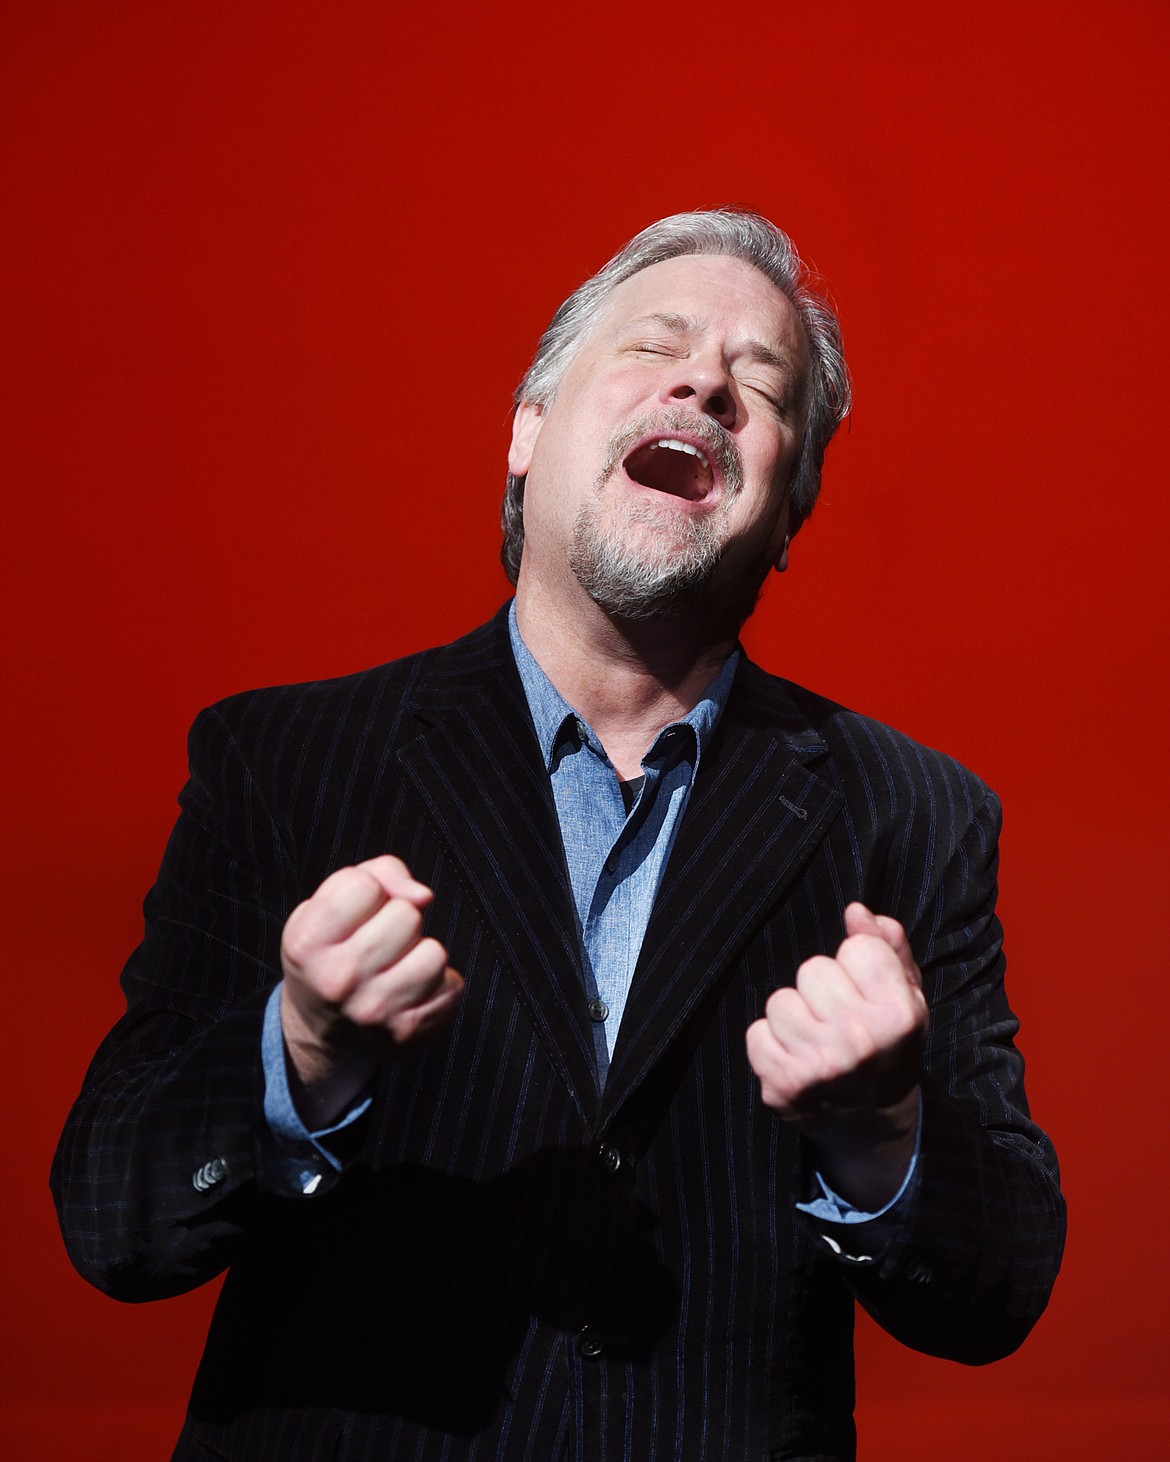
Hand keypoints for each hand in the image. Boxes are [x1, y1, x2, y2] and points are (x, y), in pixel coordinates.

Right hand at [279, 855, 463, 1125]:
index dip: (369, 890)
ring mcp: (373, 1009)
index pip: (363, 885)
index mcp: (307, 942)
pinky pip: (451, 985)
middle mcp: (337, 978)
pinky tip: (410, 992)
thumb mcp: (328, 906)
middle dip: (399, 919)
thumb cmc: (331, 954)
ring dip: (421, 953)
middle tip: (379, 943)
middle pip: (406, 915)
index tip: (358, 912)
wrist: (322, 1036)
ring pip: (434, 952)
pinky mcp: (407, 1030)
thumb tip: (423, 895)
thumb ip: (377, 874)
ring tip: (396, 966)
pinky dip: (437, 985)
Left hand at [745, 902, 926, 1207]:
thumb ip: (887, 947)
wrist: (874, 1125)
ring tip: (816, 1037)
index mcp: (897, 1015)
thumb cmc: (889, 1048)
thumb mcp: (906, 998)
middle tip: (838, 1017)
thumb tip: (855, 911)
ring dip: (794, 1015)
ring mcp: (818, 1065)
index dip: (859, 964)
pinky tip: (796, 1057)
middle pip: (812, 969)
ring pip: (779, 1000)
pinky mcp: (783, 1085)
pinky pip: (756, 1033)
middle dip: (823, 988)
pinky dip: (771, 1043)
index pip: (857, 948)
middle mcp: (858, 1040)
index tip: (866, 990)